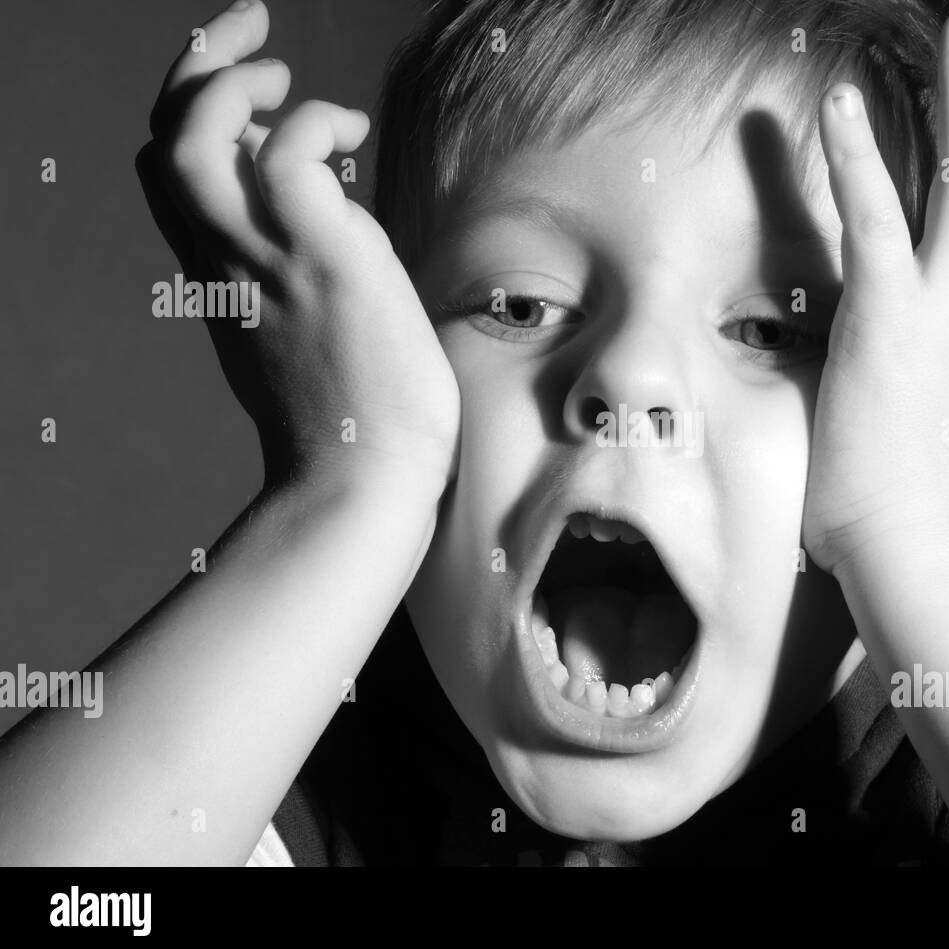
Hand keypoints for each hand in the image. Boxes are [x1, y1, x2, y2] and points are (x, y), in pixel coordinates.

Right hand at [136, 0, 458, 493]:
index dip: (197, 113)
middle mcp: (225, 261)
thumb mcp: (302, 331)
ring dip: (235, 83)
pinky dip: (312, 122)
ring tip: (290, 81)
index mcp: (219, 275)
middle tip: (256, 34)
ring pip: (195, 139)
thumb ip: (293, 269)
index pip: (175, 173)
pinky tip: (351, 135)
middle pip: (164, 139)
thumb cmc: (352, 418)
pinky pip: (290, 156)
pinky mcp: (322, 260)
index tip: (249, 88)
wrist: (361, 480)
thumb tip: (330, 209)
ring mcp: (267, 259)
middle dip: (198, 63)